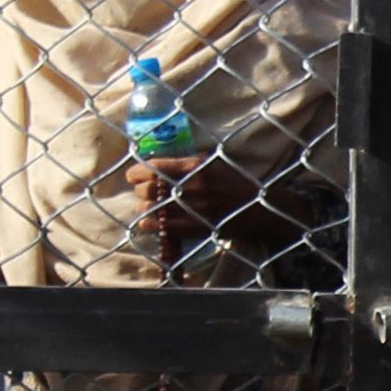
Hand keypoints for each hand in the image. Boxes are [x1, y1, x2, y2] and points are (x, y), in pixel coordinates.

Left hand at [130, 149, 231, 267]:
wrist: (259, 209)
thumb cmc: (236, 183)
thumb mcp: (214, 163)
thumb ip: (189, 162)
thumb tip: (162, 163)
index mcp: (197, 166)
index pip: (157, 167)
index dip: (138, 171)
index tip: (131, 174)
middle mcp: (193, 186)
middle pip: (152, 188)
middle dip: (140, 190)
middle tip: (139, 191)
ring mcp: (195, 208)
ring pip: (155, 208)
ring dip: (143, 207)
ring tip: (142, 207)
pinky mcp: (197, 227)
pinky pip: (166, 227)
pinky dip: (151, 225)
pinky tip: (145, 223)